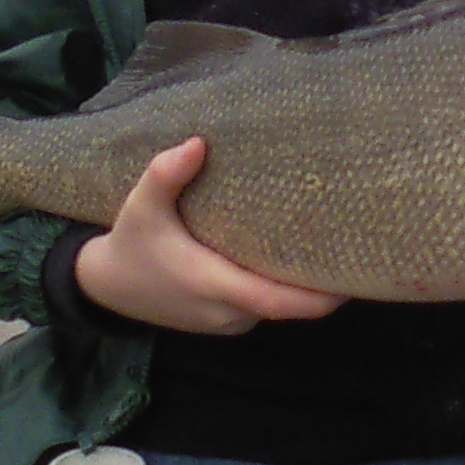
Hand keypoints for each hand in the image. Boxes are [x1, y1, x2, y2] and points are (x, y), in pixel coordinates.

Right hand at [74, 136, 346, 333]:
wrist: (105, 288)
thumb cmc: (130, 244)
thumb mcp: (140, 207)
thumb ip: (165, 176)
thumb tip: (197, 143)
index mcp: (213, 286)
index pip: (279, 302)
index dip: (319, 296)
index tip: (353, 278)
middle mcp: (226, 312)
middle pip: (290, 307)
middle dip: (324, 287)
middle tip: (359, 249)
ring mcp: (227, 322)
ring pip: (278, 309)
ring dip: (303, 289)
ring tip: (336, 249)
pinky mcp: (224, 322)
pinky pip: (265, 309)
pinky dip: (283, 291)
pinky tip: (298, 261)